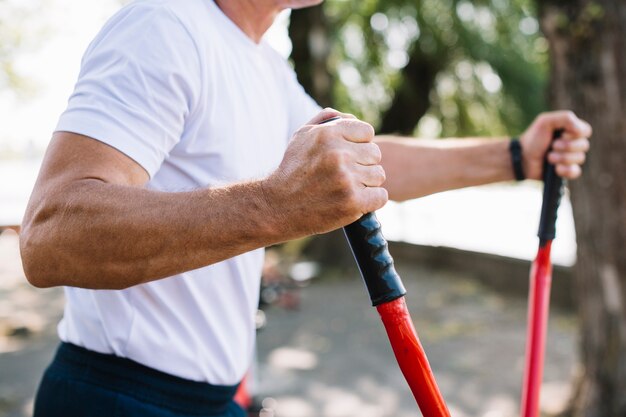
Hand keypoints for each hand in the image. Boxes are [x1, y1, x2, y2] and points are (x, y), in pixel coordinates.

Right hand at [261, 108, 387, 237]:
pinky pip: (381, 197)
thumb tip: (353, 118)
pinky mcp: (352, 202)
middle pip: (375, 154)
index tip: (347, 157)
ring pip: (379, 175)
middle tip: (345, 175)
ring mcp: (346, 179)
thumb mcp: (302, 135)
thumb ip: (327, 119)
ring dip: (367, 183)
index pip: (367, 132)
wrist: (278, 206)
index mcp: (328, 133)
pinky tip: (355, 201)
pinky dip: (371, 201)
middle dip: (363, 164)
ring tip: (346, 188)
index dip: (359, 145)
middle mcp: (338, 154)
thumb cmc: (293, 169)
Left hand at [520, 111, 591, 179]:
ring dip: (562, 158)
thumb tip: (581, 130)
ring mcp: (570, 158)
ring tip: (548, 157)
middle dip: (566, 146)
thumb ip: (565, 118)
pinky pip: (575, 172)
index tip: (561, 134)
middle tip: (552, 146)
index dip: (574, 134)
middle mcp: (573, 144)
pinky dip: (565, 170)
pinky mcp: (566, 171)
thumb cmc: (533, 139)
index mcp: (570, 130)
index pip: (586, 131)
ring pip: (580, 158)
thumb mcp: (545, 121)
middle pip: (584, 145)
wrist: (521, 158)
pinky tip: (555, 169)